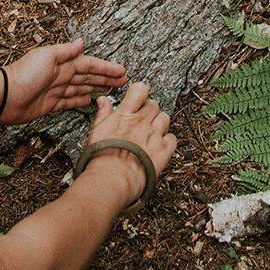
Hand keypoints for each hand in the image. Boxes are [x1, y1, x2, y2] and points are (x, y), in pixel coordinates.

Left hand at [0, 40, 128, 124]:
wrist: (5, 96)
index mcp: (62, 63)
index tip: (121, 71)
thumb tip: (81, 42)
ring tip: (112, 90)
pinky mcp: (51, 105)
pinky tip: (90, 102)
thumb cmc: (24, 74)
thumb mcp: (46, 56)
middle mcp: (61, 76)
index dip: (105, 68)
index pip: (89, 64)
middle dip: (106, 78)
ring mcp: (57, 91)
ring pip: (82, 89)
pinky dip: (81, 102)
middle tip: (123, 81)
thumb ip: (65, 51)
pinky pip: (71, 103)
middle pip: (88, 77)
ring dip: (97, 88)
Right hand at [83, 82, 175, 209]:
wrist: (112, 180)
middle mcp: (141, 122)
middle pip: (154, 105)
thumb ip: (103, 114)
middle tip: (142, 121)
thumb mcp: (96, 132)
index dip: (141, 93)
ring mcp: (154, 135)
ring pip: (165, 118)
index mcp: (125, 115)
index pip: (140, 90)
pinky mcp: (163, 150)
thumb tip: (103, 101)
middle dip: (149, 111)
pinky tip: (158, 146)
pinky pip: (172, 138)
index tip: (138, 100)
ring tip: (150, 134)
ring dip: (159, 123)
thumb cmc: (101, 159)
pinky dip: (168, 141)